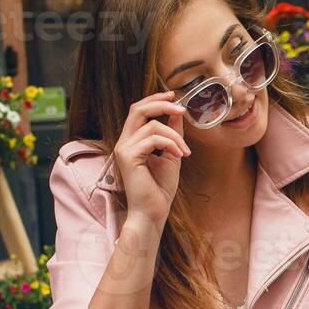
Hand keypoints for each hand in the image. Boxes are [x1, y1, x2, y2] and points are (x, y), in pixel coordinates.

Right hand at [115, 92, 191, 226]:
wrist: (153, 212)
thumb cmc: (160, 189)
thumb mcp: (171, 155)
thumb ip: (172, 134)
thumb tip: (177, 113)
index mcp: (131, 141)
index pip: (138, 110)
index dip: (155, 99)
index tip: (174, 96)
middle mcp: (123, 142)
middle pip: (137, 108)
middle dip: (161, 104)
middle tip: (181, 109)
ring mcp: (123, 149)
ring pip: (151, 125)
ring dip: (175, 135)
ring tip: (185, 152)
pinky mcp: (128, 157)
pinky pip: (153, 139)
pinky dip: (171, 144)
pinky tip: (180, 155)